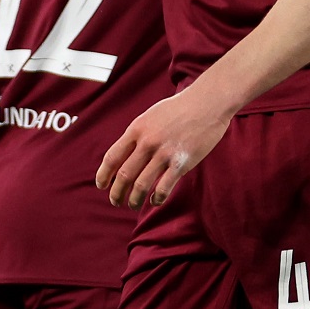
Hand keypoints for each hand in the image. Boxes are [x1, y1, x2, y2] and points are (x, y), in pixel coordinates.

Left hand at [96, 87, 231, 208]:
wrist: (208, 103)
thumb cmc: (178, 110)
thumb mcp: (150, 117)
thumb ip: (137, 136)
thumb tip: (123, 157)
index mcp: (137, 129)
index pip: (112, 157)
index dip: (103, 175)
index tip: (101, 186)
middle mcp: (148, 142)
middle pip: (124, 175)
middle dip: (116, 193)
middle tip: (115, 201)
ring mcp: (165, 153)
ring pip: (141, 185)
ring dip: (134, 200)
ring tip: (133, 204)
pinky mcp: (182, 163)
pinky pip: (163, 188)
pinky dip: (156, 199)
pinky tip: (154, 200)